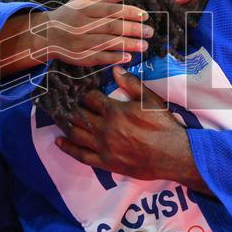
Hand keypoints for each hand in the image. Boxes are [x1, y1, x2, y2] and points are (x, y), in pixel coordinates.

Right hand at [32, 0, 152, 66]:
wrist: (46, 35)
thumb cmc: (69, 15)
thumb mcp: (82, 1)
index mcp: (84, 9)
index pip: (111, 10)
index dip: (129, 12)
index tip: (145, 16)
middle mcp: (82, 25)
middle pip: (112, 27)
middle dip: (134, 29)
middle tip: (149, 32)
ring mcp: (81, 42)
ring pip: (108, 43)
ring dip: (129, 44)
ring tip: (144, 45)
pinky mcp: (80, 57)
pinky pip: (100, 57)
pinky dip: (115, 57)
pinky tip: (129, 57)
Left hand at [56, 66, 211, 191]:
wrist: (172, 154)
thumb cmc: (163, 125)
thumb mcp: (150, 100)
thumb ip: (131, 84)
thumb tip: (116, 69)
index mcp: (114, 111)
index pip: (91, 98)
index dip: (84, 93)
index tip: (80, 90)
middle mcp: (104, 128)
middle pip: (79, 115)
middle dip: (71, 107)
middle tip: (63, 102)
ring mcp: (102, 146)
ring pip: (76, 133)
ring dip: (66, 124)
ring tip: (59, 118)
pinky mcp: (105, 162)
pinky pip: (81, 155)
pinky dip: (68, 147)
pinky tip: (59, 141)